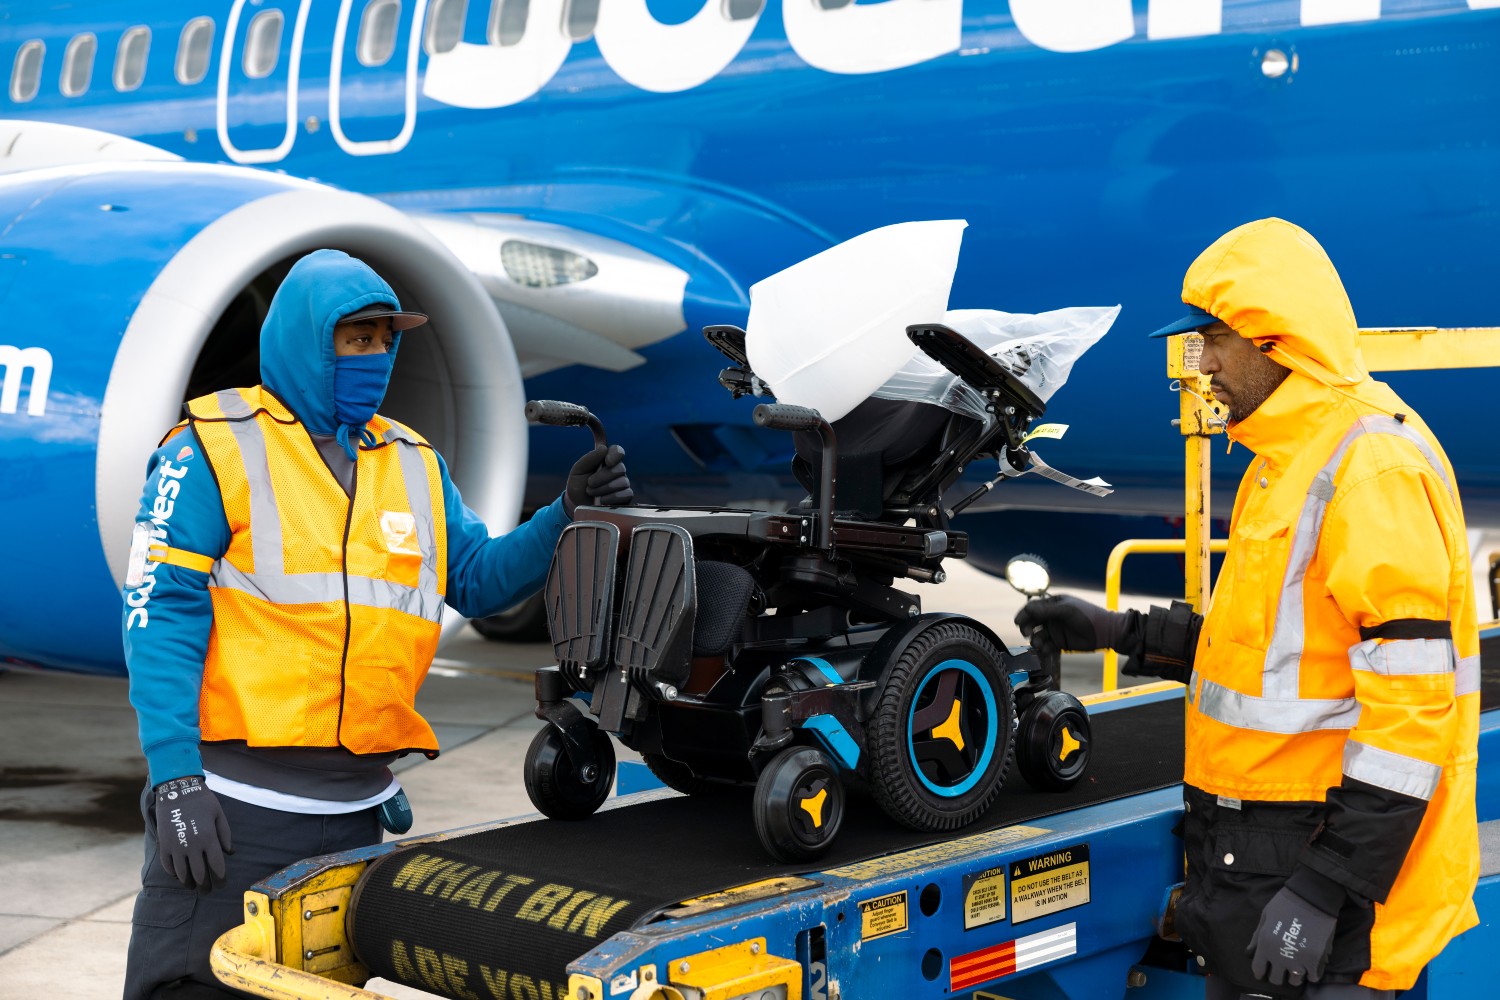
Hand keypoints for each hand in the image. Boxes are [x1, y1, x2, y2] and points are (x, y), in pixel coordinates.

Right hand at [153, 776, 232, 891]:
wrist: (177, 790)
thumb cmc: (202, 801)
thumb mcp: (219, 815)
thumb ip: (225, 835)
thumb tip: (230, 853)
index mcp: (208, 838)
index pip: (216, 866)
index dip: (220, 878)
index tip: (222, 885)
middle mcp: (192, 845)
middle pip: (200, 874)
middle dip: (205, 886)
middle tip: (208, 891)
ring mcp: (176, 846)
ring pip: (183, 873)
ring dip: (189, 883)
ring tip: (194, 887)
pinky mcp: (164, 845)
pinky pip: (168, 866)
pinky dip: (174, 874)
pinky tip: (180, 876)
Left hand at [565, 445, 633, 513]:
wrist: (577, 506)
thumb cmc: (578, 486)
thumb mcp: (578, 471)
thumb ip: (589, 458)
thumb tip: (603, 449)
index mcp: (606, 461)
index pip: (617, 451)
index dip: (615, 454)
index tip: (607, 462)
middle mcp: (616, 471)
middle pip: (620, 468)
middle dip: (603, 476)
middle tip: (590, 483)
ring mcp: (622, 485)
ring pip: (623, 482)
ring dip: (605, 488)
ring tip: (592, 493)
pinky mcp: (625, 498)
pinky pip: (627, 494)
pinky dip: (613, 497)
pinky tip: (602, 500)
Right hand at [1014, 594, 1128, 654]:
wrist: (1105, 632)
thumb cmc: (1087, 616)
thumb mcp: (1066, 610)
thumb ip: (1046, 610)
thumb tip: (1027, 609)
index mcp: (1053, 604)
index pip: (1033, 608)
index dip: (1024, 614)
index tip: (1018, 622)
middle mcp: (1052, 617)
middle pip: (1032, 622)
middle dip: (1027, 628)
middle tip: (1027, 634)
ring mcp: (1055, 630)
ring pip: (1037, 635)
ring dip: (1034, 640)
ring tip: (1038, 644)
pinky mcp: (1060, 643)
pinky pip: (1046, 646)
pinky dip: (1043, 649)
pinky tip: (1045, 649)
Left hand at [1247, 886, 1337, 986]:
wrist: (1312, 897)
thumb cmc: (1285, 903)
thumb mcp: (1265, 916)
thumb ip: (1257, 936)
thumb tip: (1248, 952)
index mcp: (1265, 944)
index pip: (1258, 969)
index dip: (1260, 972)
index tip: (1264, 971)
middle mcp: (1279, 956)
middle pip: (1276, 979)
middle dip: (1278, 975)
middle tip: (1282, 968)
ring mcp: (1298, 960)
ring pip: (1295, 981)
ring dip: (1295, 975)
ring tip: (1297, 966)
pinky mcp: (1315, 960)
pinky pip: (1313, 977)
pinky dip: (1312, 973)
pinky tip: (1310, 965)